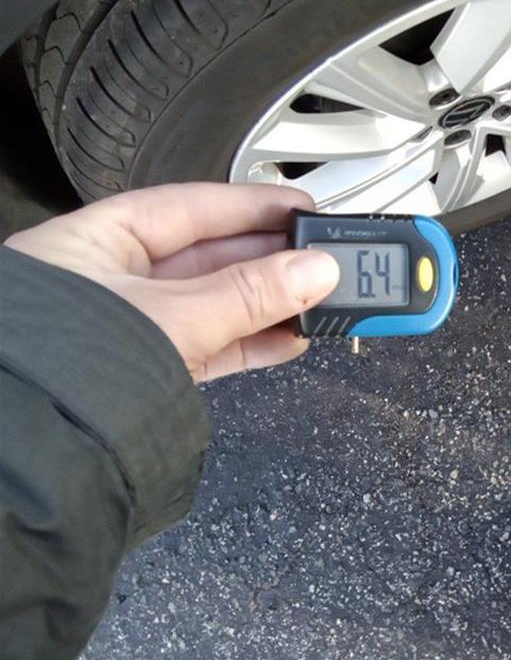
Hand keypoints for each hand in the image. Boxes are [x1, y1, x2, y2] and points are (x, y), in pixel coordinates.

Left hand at [4, 183, 338, 381]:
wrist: (38, 454)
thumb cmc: (66, 371)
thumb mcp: (171, 317)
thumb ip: (248, 294)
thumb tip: (315, 270)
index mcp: (96, 242)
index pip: (188, 207)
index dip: (250, 206)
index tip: (301, 209)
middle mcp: (113, 280)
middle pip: (208, 256)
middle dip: (270, 261)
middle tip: (324, 260)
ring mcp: (133, 328)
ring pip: (215, 304)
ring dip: (269, 305)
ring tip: (319, 302)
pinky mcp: (150, 370)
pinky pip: (212, 346)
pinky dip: (252, 343)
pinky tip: (291, 339)